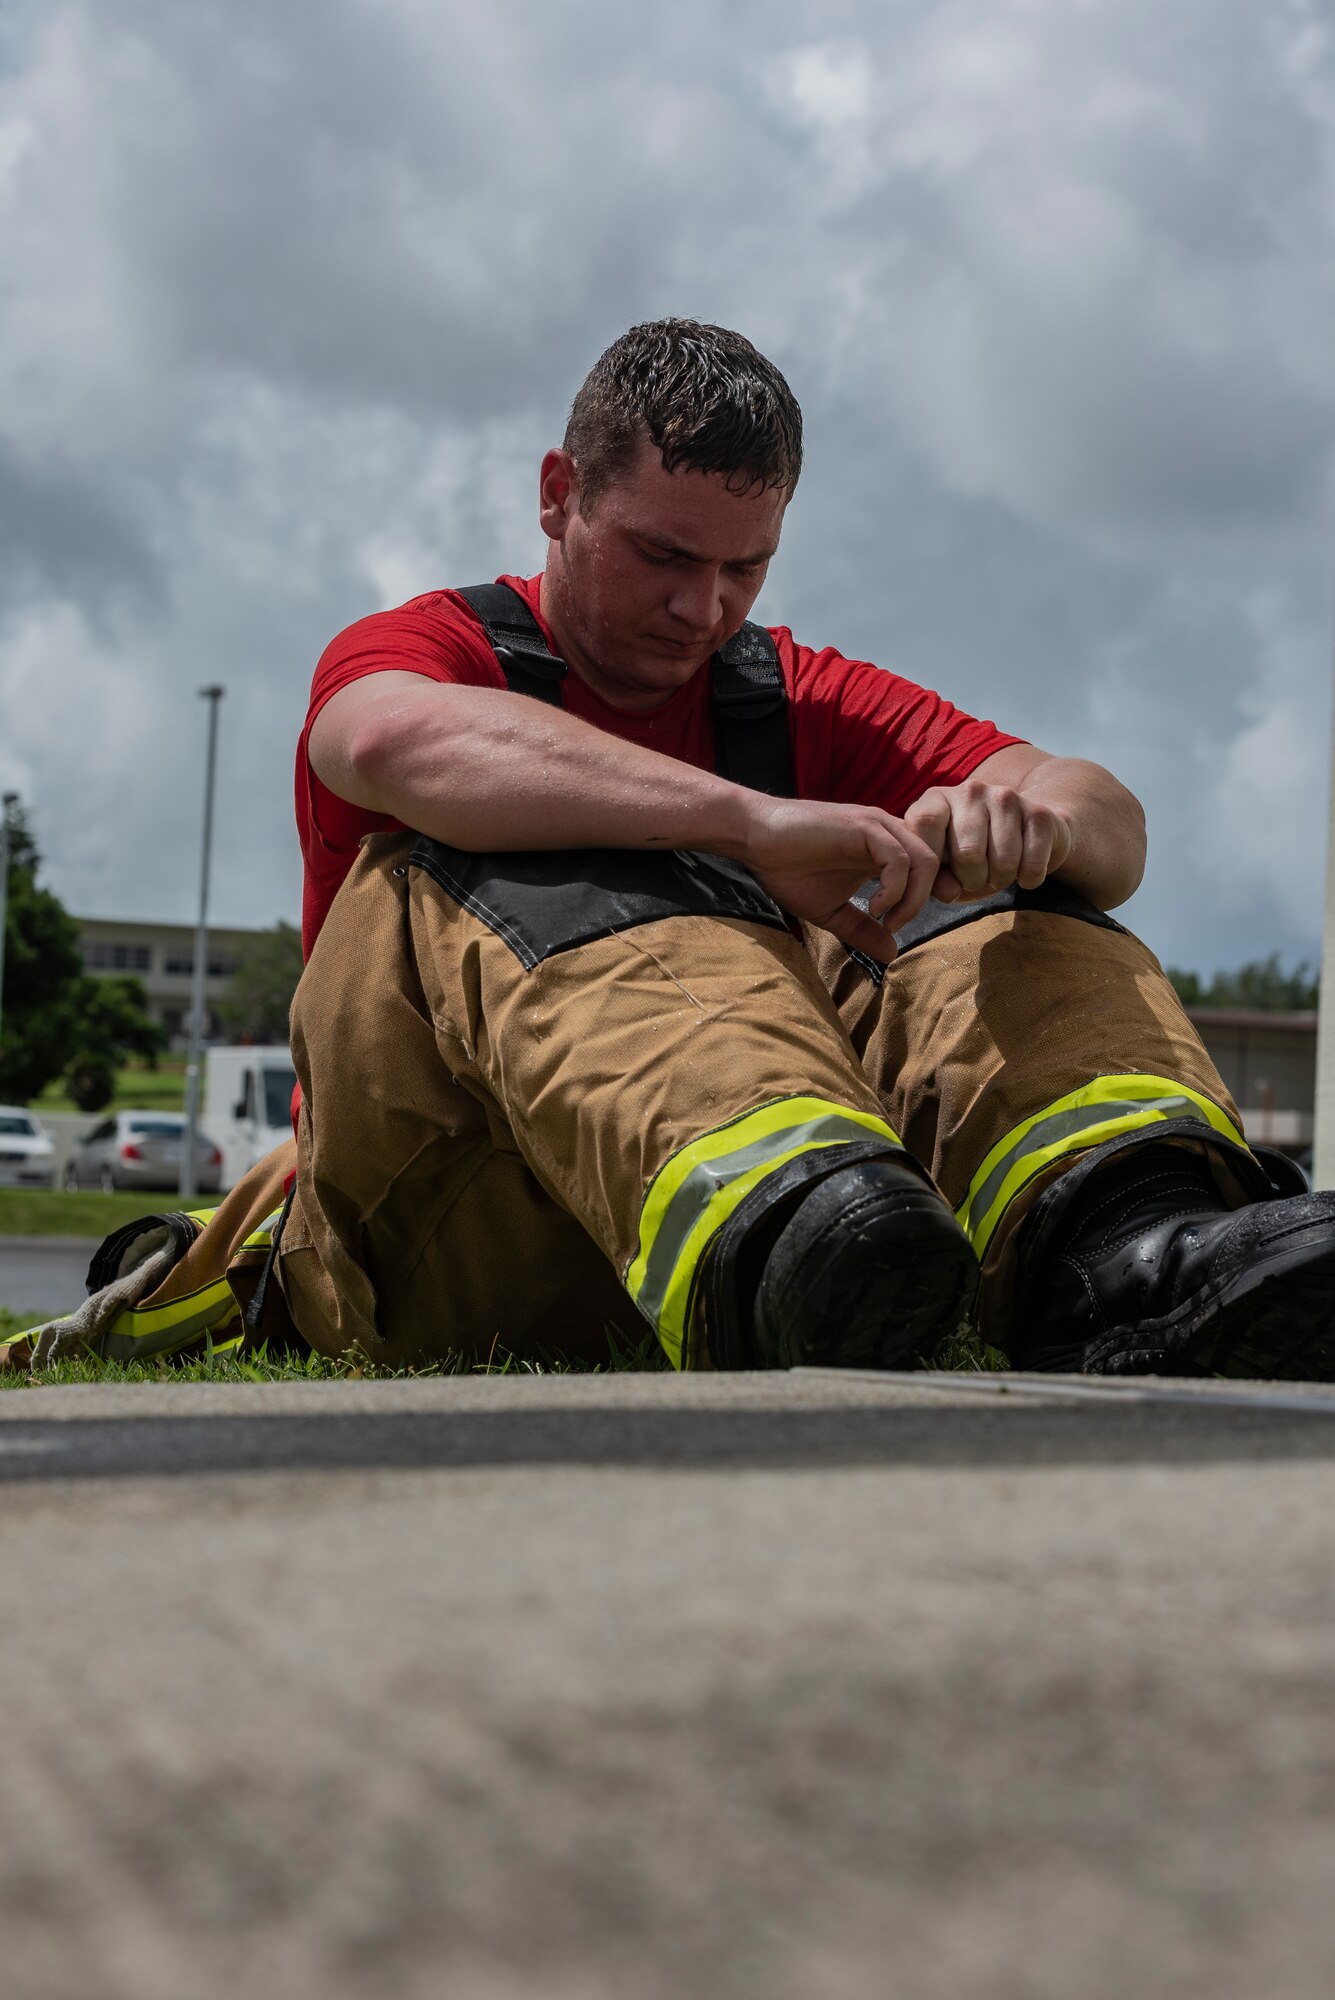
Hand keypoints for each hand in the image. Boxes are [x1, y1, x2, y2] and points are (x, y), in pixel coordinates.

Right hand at [743, 798, 939, 962]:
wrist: (754, 839)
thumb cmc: (788, 869)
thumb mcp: (831, 911)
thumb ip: (862, 929)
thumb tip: (892, 954)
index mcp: (884, 850)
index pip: (930, 866)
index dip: (931, 893)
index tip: (905, 922)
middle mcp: (888, 833)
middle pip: (936, 864)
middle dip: (929, 899)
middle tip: (898, 925)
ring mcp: (877, 827)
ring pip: (925, 860)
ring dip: (913, 898)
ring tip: (887, 919)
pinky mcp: (864, 827)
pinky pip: (899, 859)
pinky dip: (894, 889)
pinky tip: (874, 906)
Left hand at [904, 780, 1072, 903]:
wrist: (1024, 834)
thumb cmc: (972, 855)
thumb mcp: (945, 868)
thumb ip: (936, 880)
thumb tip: (948, 892)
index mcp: (937, 798)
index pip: (924, 822)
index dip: (929, 861)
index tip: (939, 881)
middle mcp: (971, 791)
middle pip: (968, 853)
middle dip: (972, 881)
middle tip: (976, 878)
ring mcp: (1006, 797)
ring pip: (1003, 862)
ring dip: (1001, 881)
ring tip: (998, 872)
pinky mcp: (1039, 813)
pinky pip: (1033, 865)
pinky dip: (1028, 880)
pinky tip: (1024, 870)